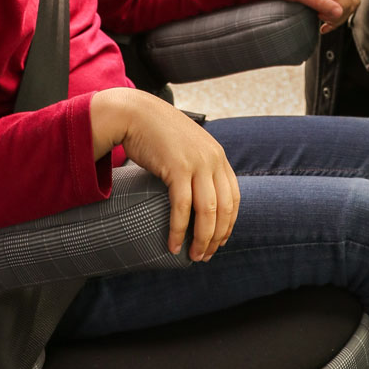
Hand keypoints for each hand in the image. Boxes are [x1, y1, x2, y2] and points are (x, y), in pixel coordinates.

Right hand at [90, 87, 239, 261]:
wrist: (135, 113)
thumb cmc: (157, 133)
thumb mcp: (187, 147)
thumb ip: (197, 166)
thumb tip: (198, 196)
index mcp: (218, 156)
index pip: (234, 198)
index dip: (228, 224)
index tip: (218, 242)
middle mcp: (213, 159)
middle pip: (225, 208)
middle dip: (217, 237)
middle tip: (205, 256)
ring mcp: (197, 162)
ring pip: (208, 212)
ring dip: (202, 239)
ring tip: (193, 256)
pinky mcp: (177, 167)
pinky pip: (182, 207)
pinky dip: (179, 230)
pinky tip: (173, 244)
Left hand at [268, 0, 359, 33]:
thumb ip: (320, 2)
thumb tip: (340, 13)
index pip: (347, 4)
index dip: (336, 16)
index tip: (318, 17)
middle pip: (351, 4)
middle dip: (340, 17)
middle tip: (321, 21)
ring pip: (348, 5)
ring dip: (338, 16)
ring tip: (322, 21)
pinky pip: (340, 4)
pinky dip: (335, 14)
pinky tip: (322, 19)